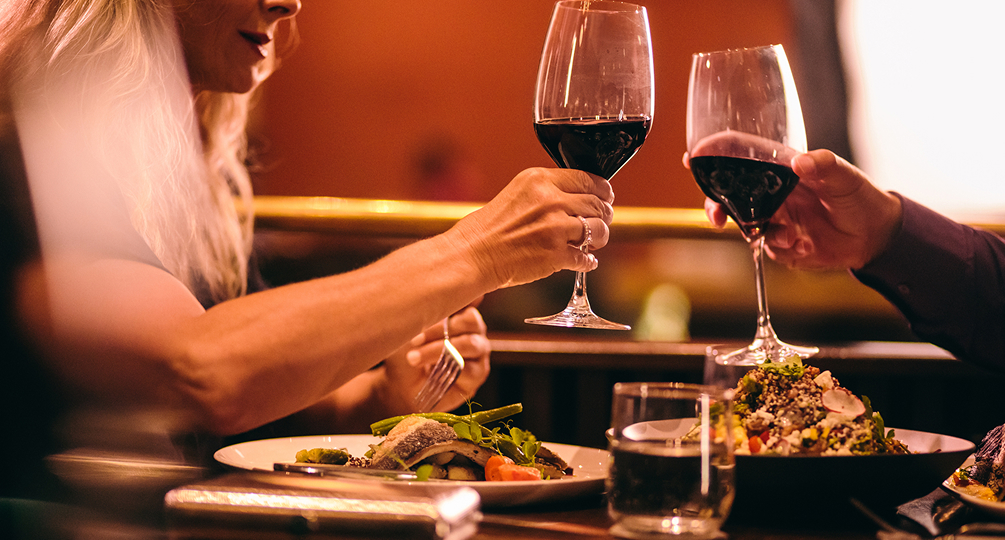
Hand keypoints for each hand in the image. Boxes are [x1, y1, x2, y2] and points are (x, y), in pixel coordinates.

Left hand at [382, 305, 490, 411]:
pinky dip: (447, 369)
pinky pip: (470, 369)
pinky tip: (429, 372)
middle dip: (439, 329)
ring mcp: (479, 352)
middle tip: (414, 340)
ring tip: (414, 358)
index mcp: (460, 313)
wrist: (401, 386)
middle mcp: (474, 330)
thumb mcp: (408, 329)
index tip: (425, 312)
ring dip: (438, 350)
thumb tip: (432, 292)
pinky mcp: (478, 374)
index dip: (449, 303)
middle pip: (471, 320)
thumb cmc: (405, 352)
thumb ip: (422, 312)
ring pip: (470, 344)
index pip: (468, 297)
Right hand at [447, 167, 614, 288]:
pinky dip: (587, 262)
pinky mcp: (555, 255)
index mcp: (539, 180)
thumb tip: (576, 198)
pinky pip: (585, 258)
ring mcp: (555, 228)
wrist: (471, 255)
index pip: (588, 179)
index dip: (602, 190)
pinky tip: (584, 261)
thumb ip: (546, 192)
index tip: (605, 196)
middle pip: (597, 204)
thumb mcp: (517, 193)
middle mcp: (550, 201)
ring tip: (593, 242)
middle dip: (604, 214)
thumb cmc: (487, 228)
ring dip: (600, 237)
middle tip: (602, 221)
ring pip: (599, 230)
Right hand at [690, 150, 902, 270]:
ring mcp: (773, 217)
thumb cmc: (858, 196)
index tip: (694, 157)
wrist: (873, 235)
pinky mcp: (780, 242)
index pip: (739, 154)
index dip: (713, 153)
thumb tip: (800, 162)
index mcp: (780, 168)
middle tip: (717, 216)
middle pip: (728, 193)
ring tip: (787, 235)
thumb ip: (823, 164)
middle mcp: (771, 191)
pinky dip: (782, 247)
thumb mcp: (844, 175)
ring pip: (743, 223)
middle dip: (716, 204)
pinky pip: (767, 246)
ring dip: (759, 232)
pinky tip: (804, 244)